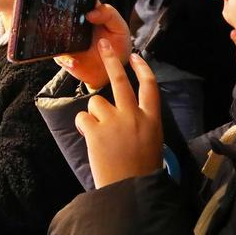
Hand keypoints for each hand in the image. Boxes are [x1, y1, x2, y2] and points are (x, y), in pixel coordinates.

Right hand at [55, 0, 132, 88]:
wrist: (111, 73)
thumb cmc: (116, 46)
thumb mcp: (120, 28)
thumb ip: (110, 15)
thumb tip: (91, 12)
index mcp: (90, 8)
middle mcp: (74, 18)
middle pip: (61, 2)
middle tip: (65, 2)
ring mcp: (65, 35)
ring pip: (51, 26)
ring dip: (54, 29)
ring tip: (66, 37)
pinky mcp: (62, 53)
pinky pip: (57, 53)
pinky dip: (64, 58)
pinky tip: (74, 61)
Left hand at [76, 39, 162, 187]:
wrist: (130, 190)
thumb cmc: (141, 169)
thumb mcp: (152, 141)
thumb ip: (141, 122)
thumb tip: (126, 110)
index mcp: (152, 119)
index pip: (149, 86)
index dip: (142, 69)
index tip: (135, 56)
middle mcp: (134, 115)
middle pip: (120, 80)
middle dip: (110, 59)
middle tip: (102, 44)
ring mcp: (114, 121)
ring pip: (96, 102)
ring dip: (95, 115)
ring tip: (102, 135)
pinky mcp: (96, 130)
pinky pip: (83, 118)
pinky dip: (84, 127)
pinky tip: (92, 140)